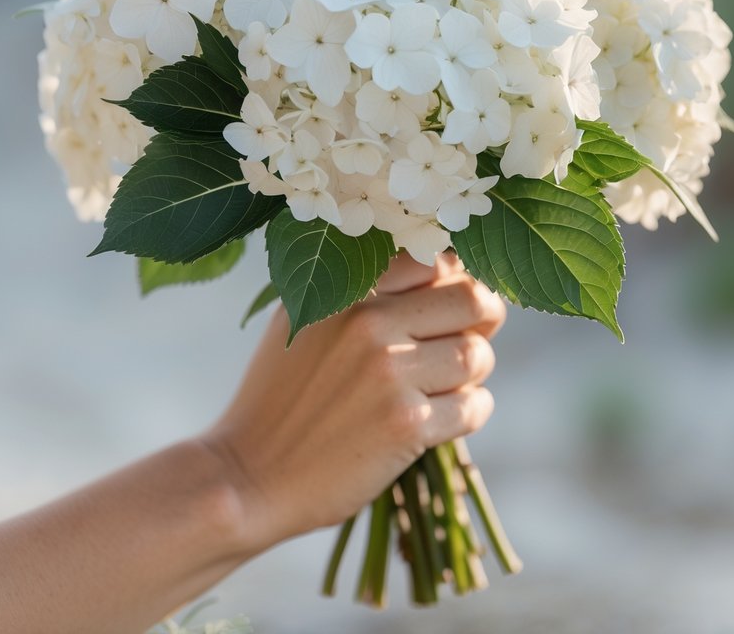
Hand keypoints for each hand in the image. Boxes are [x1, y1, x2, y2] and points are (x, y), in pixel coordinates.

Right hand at [202, 250, 505, 554]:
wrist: (249, 474)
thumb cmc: (283, 393)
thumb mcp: (305, 315)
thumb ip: (362, 285)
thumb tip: (440, 263)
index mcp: (348, 286)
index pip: (437, 258)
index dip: (457, 278)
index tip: (452, 300)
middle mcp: (370, 321)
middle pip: (473, 299)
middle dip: (484, 319)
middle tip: (470, 336)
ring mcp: (390, 372)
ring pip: (478, 355)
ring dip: (474, 373)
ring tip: (445, 384)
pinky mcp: (406, 425)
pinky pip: (474, 406)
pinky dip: (470, 412)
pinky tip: (439, 419)